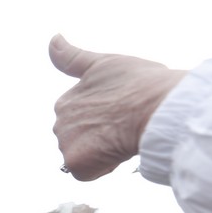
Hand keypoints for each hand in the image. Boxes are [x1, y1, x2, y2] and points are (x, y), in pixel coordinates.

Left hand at [50, 34, 186, 180]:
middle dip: (100, 137)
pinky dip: (103, 168)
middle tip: (123, 125)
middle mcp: (59, 122)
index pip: (81, 119)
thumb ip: (72, 57)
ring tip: (122, 137)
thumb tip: (53, 39)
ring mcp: (65, 143)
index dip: (105, 118)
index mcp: (65, 101)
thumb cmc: (140, 83)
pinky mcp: (74, 162)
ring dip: (102, 152)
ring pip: (84, 156)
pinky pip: (88, 173)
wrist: (158, 105)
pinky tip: (118, 152)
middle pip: (81, 140)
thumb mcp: (103, 62)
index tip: (121, 110)